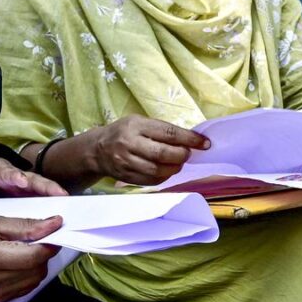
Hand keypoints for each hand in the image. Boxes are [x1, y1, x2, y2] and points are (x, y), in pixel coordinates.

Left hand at [0, 154, 66, 217]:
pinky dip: (54, 200)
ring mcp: (25, 183)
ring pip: (42, 186)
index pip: (7, 173)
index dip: (15, 177)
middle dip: (45, 185)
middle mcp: (14, 174)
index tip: (21, 182)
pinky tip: (66, 209)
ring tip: (68, 202)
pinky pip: (44, 195)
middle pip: (32, 178)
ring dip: (55, 192)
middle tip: (58, 194)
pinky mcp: (30, 191)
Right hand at [0, 216, 61, 301]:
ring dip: (37, 263)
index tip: (53, 230)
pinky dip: (28, 273)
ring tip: (24, 250)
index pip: (34, 255)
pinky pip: (26, 287)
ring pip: (36, 279)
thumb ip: (25, 225)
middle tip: (37, 238)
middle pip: (38, 268)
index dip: (50, 242)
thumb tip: (53, 225)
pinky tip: (17, 263)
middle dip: (44, 252)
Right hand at [89, 115, 209, 185]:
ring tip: (179, 162)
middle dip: (182, 155)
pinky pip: (151, 180)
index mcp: (136, 126)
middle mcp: (129, 143)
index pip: (168, 133)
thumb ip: (161, 130)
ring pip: (158, 170)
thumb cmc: (123, 132)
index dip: (189, 139)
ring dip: (175, 167)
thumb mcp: (139, 122)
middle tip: (188, 154)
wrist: (96, 150)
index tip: (204, 143)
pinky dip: (164, 176)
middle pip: (163, 154)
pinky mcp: (126, 176)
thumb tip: (190, 139)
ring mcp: (126, 162)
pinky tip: (168, 170)